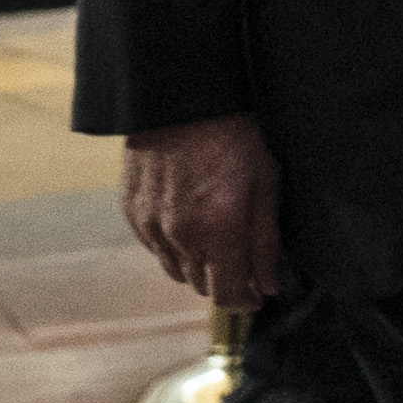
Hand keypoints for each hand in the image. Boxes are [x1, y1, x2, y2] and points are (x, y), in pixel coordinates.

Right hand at [121, 113, 281, 307]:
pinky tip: (190, 222)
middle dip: (225, 280)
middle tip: (242, 263)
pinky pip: (155, 248)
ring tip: (217, 239)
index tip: (257, 295)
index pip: (228, 294)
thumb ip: (265, 242)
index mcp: (219, 232)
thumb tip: (269, 285)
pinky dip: (173, 246)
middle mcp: (180, 236)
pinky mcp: (132, 212)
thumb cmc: (234, 138)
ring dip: (198, 265)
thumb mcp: (266, 185)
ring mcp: (151, 226)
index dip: (245, 301)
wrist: (181, 101)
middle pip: (201, 286)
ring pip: (176, 270)